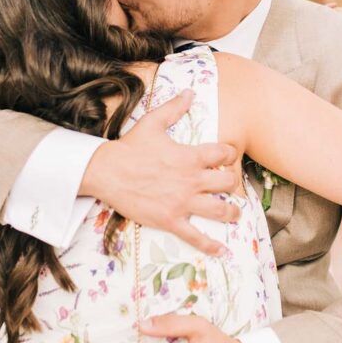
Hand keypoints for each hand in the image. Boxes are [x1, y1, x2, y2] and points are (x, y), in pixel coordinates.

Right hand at [82, 89, 239, 255]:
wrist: (106, 171)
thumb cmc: (129, 147)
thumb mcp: (153, 122)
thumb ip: (174, 108)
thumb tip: (190, 91)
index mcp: (190, 156)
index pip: (224, 154)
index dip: (230, 155)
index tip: (228, 157)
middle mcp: (191, 180)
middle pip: (228, 182)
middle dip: (232, 183)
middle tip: (229, 185)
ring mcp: (182, 202)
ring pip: (220, 210)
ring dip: (232, 213)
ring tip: (235, 214)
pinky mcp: (170, 220)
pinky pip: (196, 237)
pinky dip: (210, 246)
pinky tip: (222, 250)